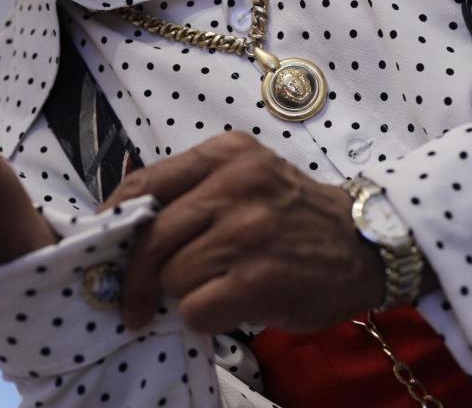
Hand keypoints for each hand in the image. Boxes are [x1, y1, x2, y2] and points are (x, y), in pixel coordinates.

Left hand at [101, 131, 385, 333]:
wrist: (366, 245)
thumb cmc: (296, 215)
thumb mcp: (250, 176)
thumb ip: (195, 188)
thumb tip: (125, 225)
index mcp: (228, 153)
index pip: (145, 183)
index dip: (114, 221)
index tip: (105, 247)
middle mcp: (236, 184)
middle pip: (150, 238)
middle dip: (136, 278)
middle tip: (135, 303)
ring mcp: (248, 232)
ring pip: (170, 276)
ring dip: (182, 295)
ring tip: (212, 292)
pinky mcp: (259, 279)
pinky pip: (194, 308)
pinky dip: (201, 318)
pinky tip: (227, 309)